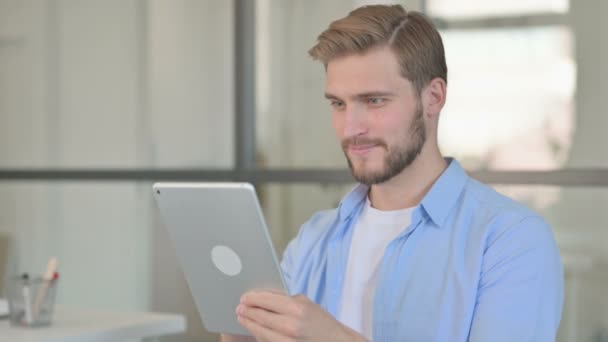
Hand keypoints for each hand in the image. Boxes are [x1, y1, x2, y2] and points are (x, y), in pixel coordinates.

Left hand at [236, 290, 365, 341]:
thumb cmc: (322, 323)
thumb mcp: (307, 304)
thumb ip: (286, 299)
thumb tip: (264, 297)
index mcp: (296, 308)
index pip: (266, 300)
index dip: (252, 298)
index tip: (244, 297)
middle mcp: (290, 325)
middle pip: (260, 316)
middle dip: (247, 312)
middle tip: (239, 308)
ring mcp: (288, 341)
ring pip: (260, 332)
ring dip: (249, 324)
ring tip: (243, 318)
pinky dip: (260, 336)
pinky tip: (255, 331)